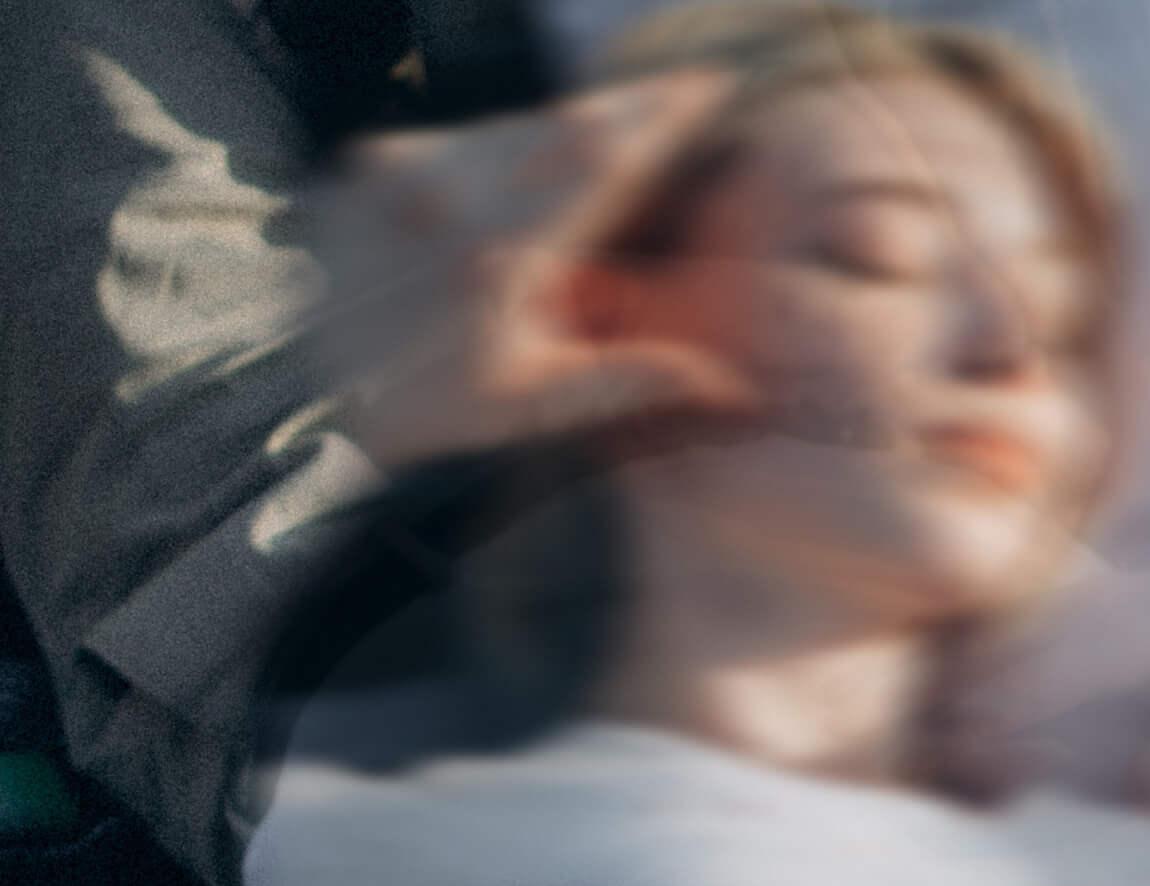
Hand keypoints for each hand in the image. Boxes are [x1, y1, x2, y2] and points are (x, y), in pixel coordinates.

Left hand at [316, 75, 756, 468]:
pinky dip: (491, 157)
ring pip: (507, 128)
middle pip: (560, 123)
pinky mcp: (360, 164)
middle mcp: (446, 192)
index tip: (706, 87)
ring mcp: (396, 170)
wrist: (304, 400)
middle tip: (676, 95)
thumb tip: (720, 379)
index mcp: (499, 252)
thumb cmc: (425, 410)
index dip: (660, 115)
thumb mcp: (533, 404)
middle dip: (625, 109)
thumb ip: (627, 378)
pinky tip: (509, 187)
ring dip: (561, 133)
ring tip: (608, 142)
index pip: (602, 156)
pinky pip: (450, 144)